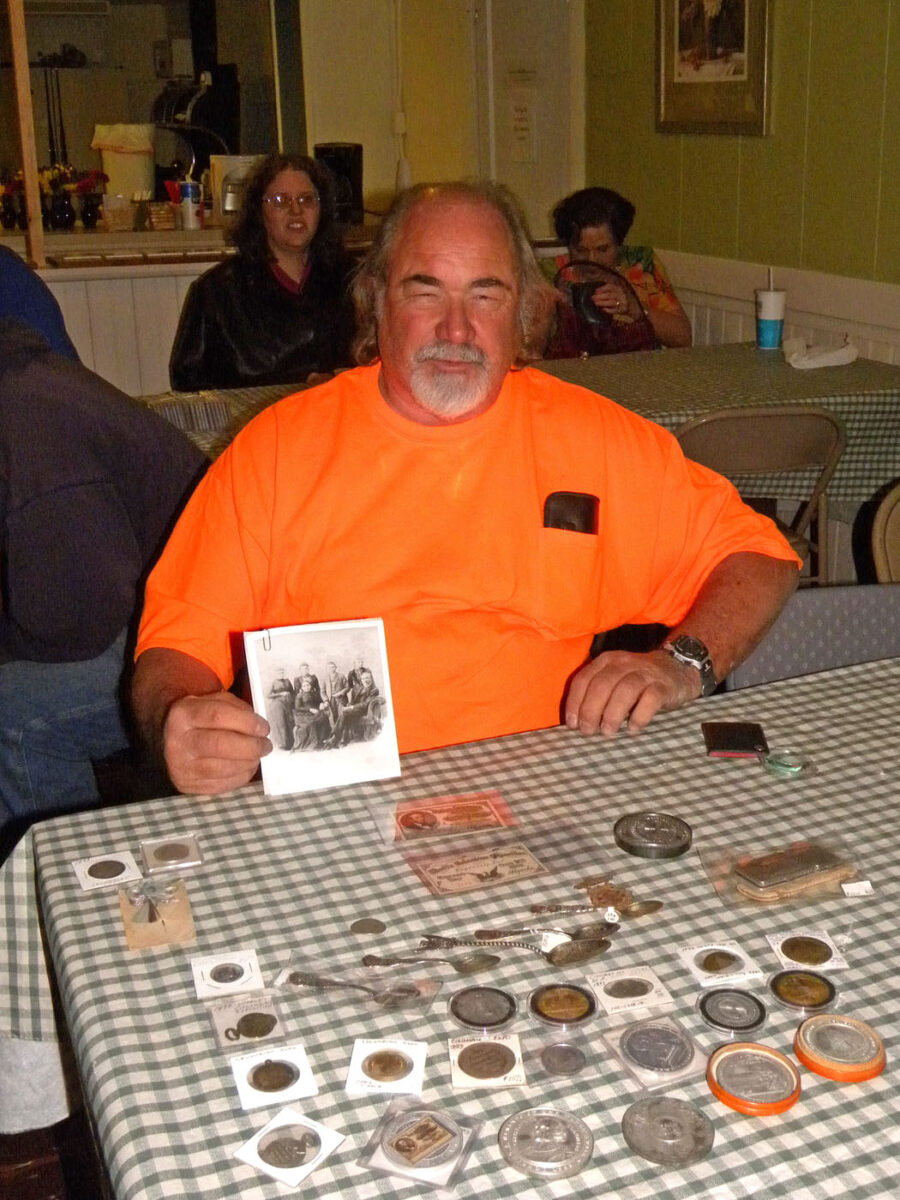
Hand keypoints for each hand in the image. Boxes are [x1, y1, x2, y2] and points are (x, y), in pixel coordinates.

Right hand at [163, 691, 271, 794]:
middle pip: (219, 744)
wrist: (171, 740)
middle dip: (251, 746)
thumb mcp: (214, 702)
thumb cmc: (201, 719)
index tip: (264, 728)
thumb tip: (258, 728)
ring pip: (222, 768)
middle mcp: (178, 741)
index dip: (246, 722)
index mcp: (184, 715)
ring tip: (257, 756)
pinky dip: (241, 776)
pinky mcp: (187, 785)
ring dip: (248, 763)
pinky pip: (221, 785)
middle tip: (266, 745)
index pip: (217, 715)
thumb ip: (236, 709)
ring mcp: (180, 766)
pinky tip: (246, 767)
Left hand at [564, 649, 699, 736]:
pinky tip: (633, 728)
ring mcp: (646, 673)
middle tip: (588, 732)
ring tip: (608, 732)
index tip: (572, 724)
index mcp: (606, 661)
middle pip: (602, 684)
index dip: (575, 702)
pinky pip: (651, 699)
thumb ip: (596, 693)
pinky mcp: (664, 686)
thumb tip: (576, 723)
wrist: (677, 668)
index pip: (584, 679)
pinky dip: (640, 716)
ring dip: (613, 713)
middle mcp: (624, 663)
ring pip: (625, 690)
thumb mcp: (615, 678)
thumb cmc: (638, 681)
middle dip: (591, 710)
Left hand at [591, 282, 627, 315]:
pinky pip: (614, 310)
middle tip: (593, 298)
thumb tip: (595, 293)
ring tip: (596, 303)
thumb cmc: (617, 298)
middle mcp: (621, 294)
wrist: (629, 305)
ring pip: (612, 302)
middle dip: (600, 296)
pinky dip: (608, 310)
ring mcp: (622, 302)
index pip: (610, 287)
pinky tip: (603, 309)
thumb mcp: (614, 291)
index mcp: (618, 288)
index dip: (602, 289)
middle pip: (610, 295)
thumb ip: (606, 291)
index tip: (595, 291)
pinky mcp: (622, 310)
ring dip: (603, 303)